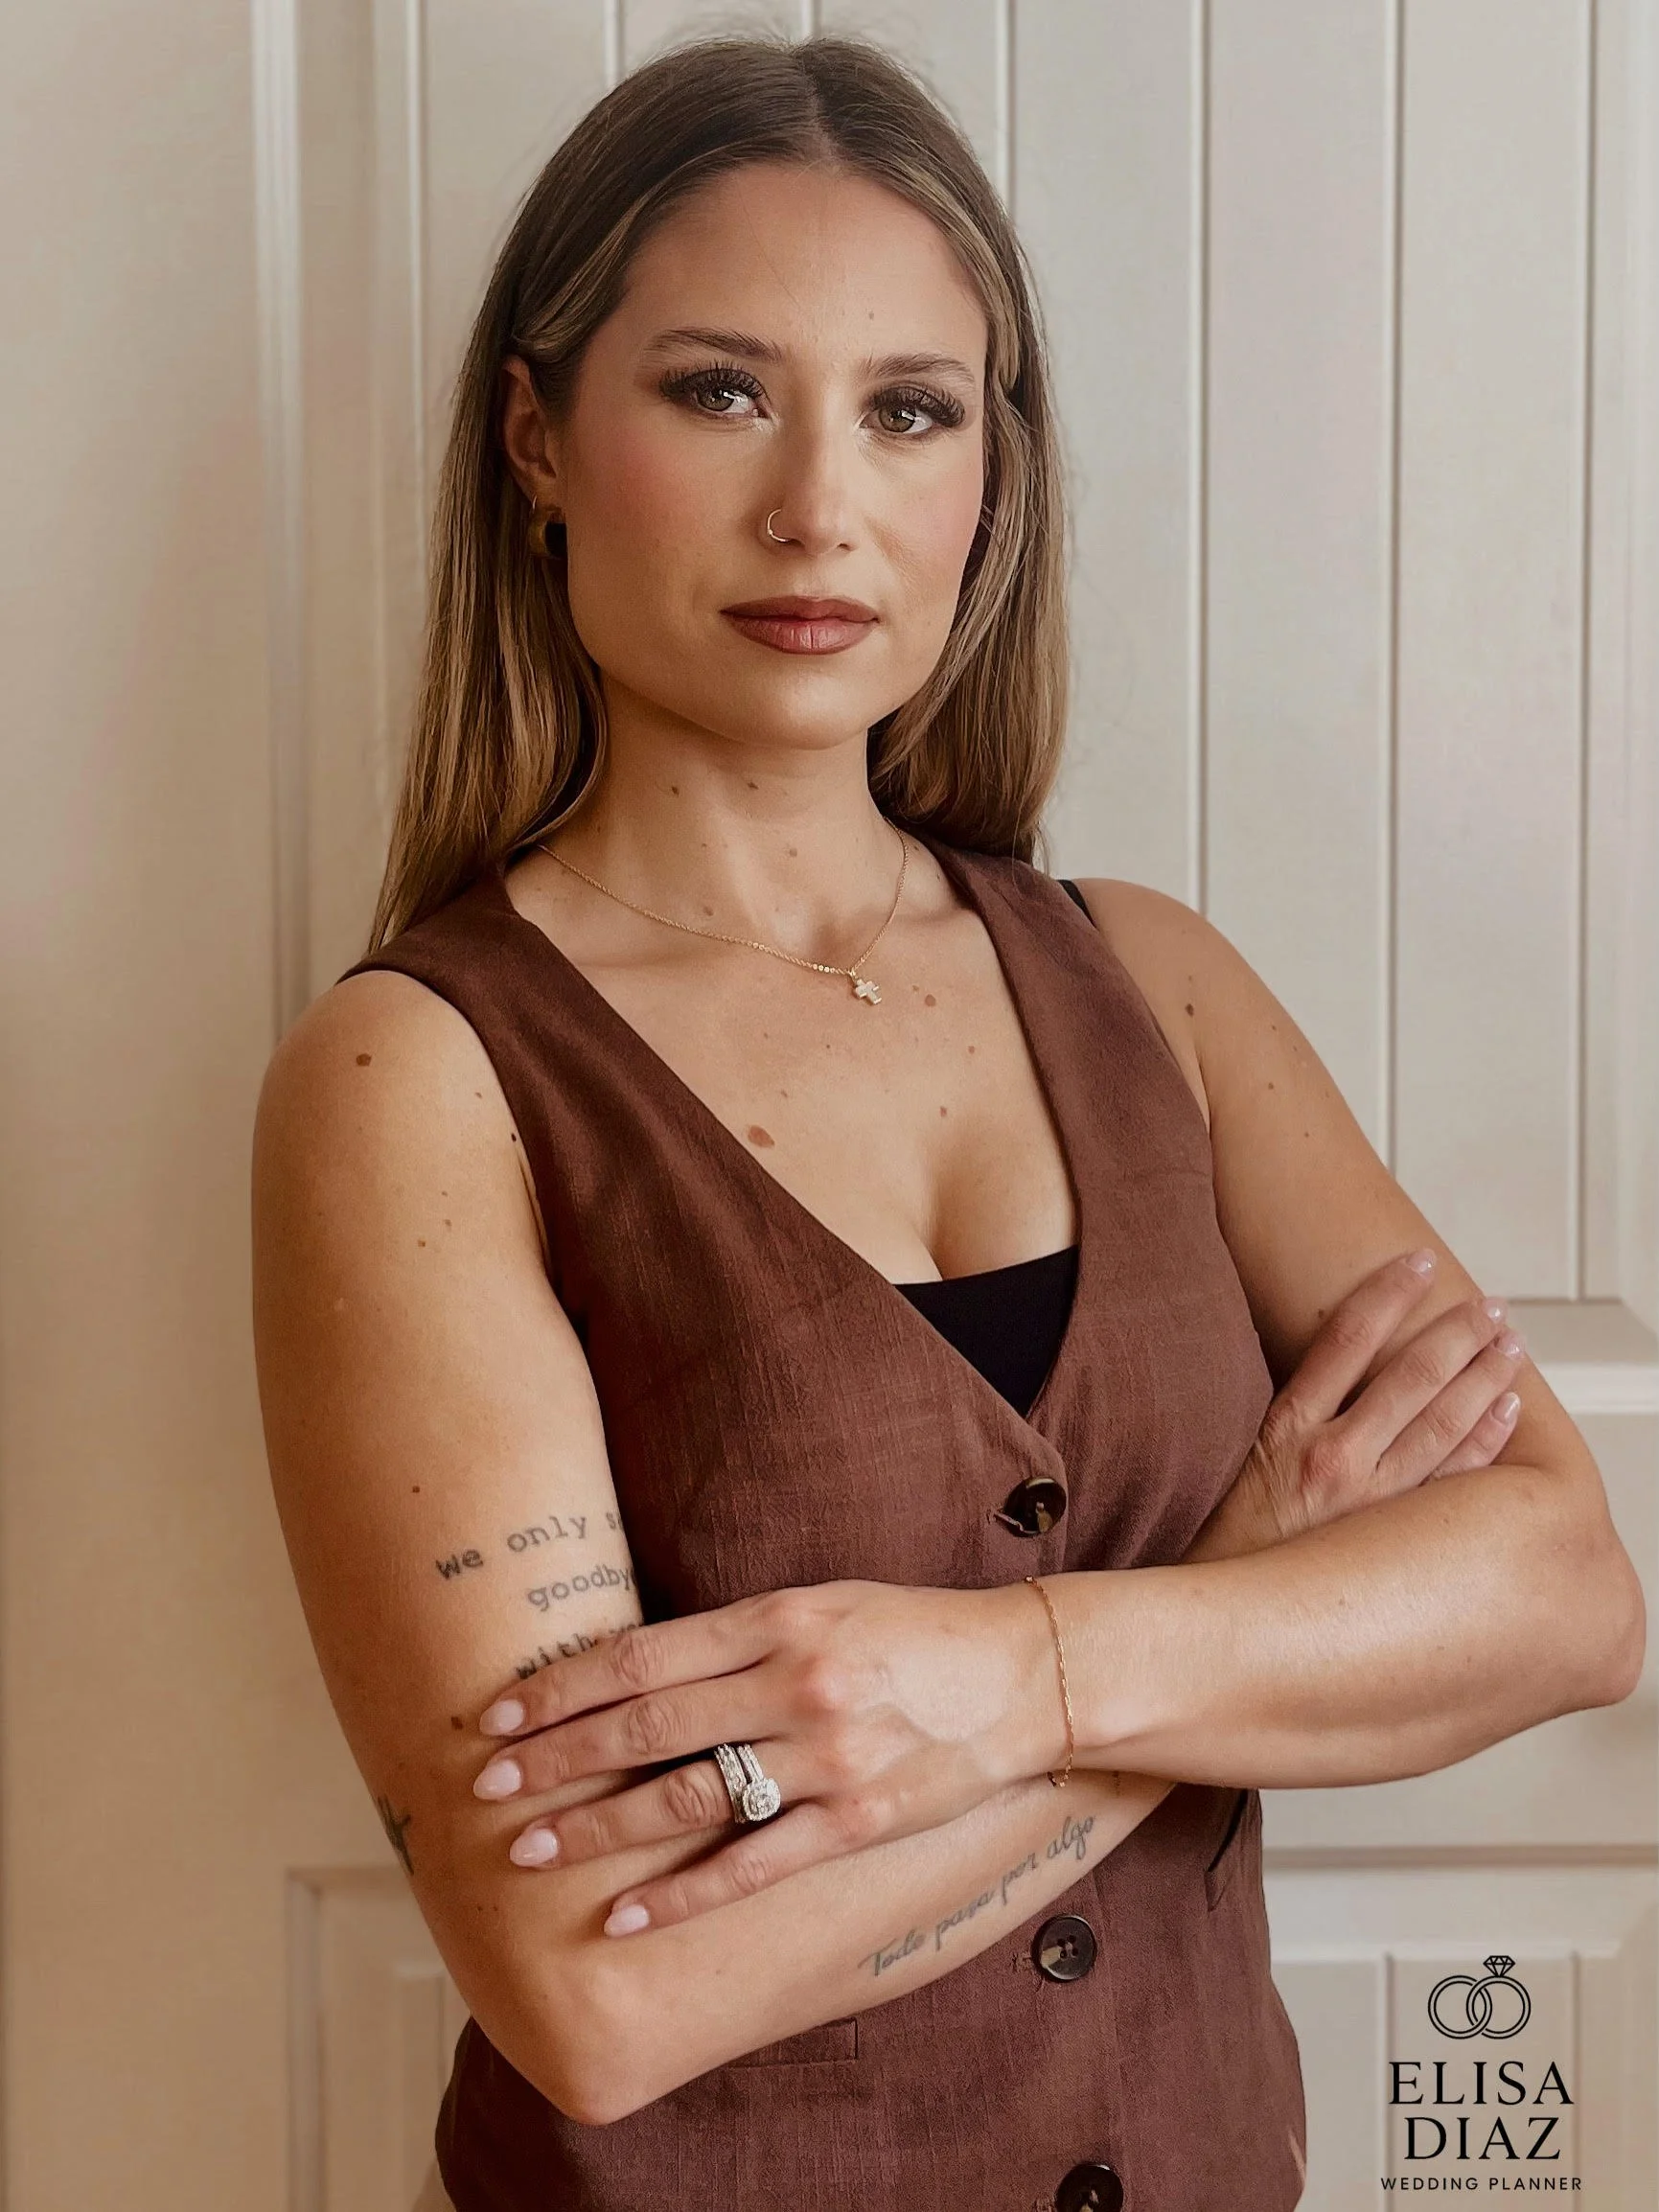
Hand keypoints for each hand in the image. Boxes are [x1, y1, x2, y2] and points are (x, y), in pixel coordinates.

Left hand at [467, 1578, 1059, 1932]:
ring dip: (596, 1830)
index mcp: (777, 1618)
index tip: (497, 1715)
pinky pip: (753, 1864)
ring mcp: (828, 1755)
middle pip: (646, 1726)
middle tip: (483, 1788)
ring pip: (686, 1797)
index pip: (641, 1656)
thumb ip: (737, 1634)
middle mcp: (794, 1682)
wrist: (1024, 1674)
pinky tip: (623, 1917)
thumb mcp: (821, 1600)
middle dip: (554, 1761)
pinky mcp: (859, 1819)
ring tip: (529, 1852)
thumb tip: (633, 1668)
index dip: (560, 1688)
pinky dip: (680, 1894)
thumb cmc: (909, 1630)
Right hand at [1184, 1247, 1524, 1563]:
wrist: (1219, 1624)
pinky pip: (1454, 1480)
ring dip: (1484, 1376)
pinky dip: (1487, 1441)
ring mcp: (1370, 1502)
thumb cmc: (1224, 1543)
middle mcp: (1334, 1458)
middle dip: (1458, 1332)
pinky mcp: (1393, 1539)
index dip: (1387, 1292)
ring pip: (1444, 1423)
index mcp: (1287, 1428)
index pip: (1346, 1337)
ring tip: (1510, 1344)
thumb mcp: (1234, 1461)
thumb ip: (1282, 1415)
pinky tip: (1507, 1411)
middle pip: (1411, 1375)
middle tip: (1491, 1305)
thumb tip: (1319, 1364)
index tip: (1417, 1262)